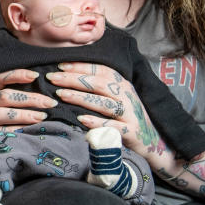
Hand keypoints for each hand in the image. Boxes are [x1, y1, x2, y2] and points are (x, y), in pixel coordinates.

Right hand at [0, 69, 52, 149]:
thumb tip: (42, 85)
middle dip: (29, 99)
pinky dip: (18, 130)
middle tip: (49, 103)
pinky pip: (1, 132)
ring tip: (42, 116)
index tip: (36, 76)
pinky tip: (32, 130)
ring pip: (1, 114)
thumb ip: (14, 93)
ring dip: (24, 115)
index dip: (17, 75)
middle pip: (5, 97)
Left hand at [48, 62, 177, 170]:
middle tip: (52, 78)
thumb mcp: (116, 96)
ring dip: (81, 98)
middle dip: (73, 79)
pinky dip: (97, 122)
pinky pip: (112, 126)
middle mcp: (126, 95)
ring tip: (61, 95)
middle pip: (98, 84)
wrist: (152, 139)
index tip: (60, 65)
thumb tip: (69, 74)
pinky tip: (81, 120)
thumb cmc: (126, 115)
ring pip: (103, 103)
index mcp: (122, 84)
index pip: (100, 70)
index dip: (80, 66)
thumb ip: (99, 85)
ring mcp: (130, 113)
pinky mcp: (131, 132)